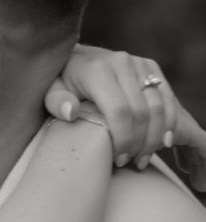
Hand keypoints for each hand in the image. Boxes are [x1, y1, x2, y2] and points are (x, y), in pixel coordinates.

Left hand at [44, 44, 205, 174]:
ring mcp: (138, 64)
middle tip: (132, 163)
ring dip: (156, 136)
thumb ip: (57, 102)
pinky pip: (167, 97)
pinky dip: (169, 121)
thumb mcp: (51, 92)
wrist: (76, 59)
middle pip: (141, 111)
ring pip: (159, 105)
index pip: (119, 111)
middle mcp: (121, 63)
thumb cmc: (62, 83)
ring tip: (144, 157)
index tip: (118, 159)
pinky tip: (164, 142)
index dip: (123, 139)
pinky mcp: (151, 66)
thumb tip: (71, 112)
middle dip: (140, 142)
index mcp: (97, 71)